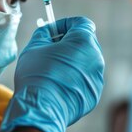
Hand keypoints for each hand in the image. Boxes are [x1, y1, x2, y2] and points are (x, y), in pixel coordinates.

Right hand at [0, 17, 104, 131]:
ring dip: (71, 61)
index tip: (52, 31)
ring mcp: (97, 77)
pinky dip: (74, 78)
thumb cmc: (36, 74)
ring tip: (51, 70)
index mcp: (83, 41)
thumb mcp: (34, 47)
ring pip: (85, 62)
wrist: (41, 108)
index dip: (65, 24)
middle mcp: (96, 57)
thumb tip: (47, 32)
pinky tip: (57, 85)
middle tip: (50, 49)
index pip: (81, 22)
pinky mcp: (94, 94)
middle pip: (85, 42)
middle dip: (69, 42)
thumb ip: (43, 34)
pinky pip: (85, 80)